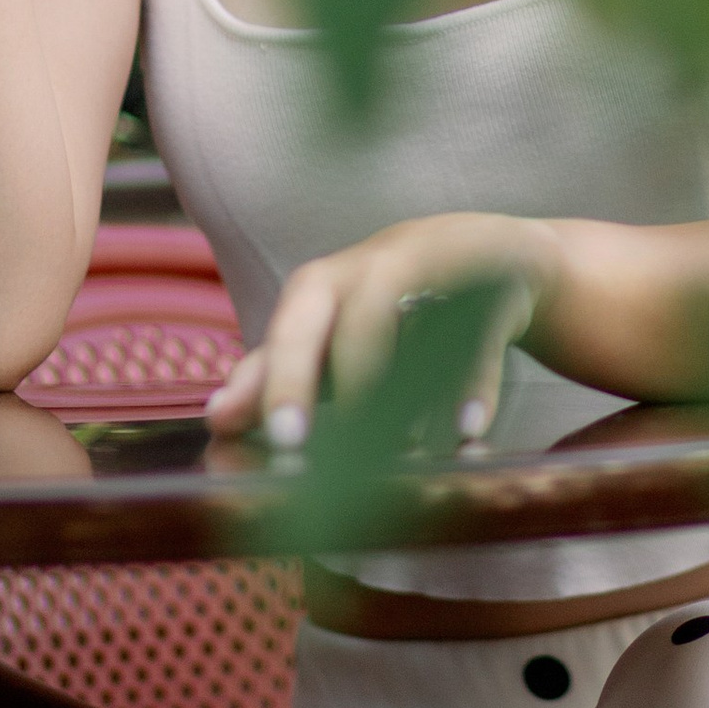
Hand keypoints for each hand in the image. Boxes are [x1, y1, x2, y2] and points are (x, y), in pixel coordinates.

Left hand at [205, 212, 557, 447]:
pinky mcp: (493, 284)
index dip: (280, 384)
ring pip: (417, 328)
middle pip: (353, 319)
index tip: (270, 439)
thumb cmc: (385, 304)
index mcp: (323, 286)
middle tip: (312, 446)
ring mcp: (438, 273)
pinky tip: (467, 432)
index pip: (293, 332)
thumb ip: (274, 372)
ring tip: (401, 451)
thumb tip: (215, 416)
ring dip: (404, 392)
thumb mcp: (328, 334)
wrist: (490, 255)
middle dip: (341, 378)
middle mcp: (373, 269)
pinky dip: (474, 386)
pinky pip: (481, 337)